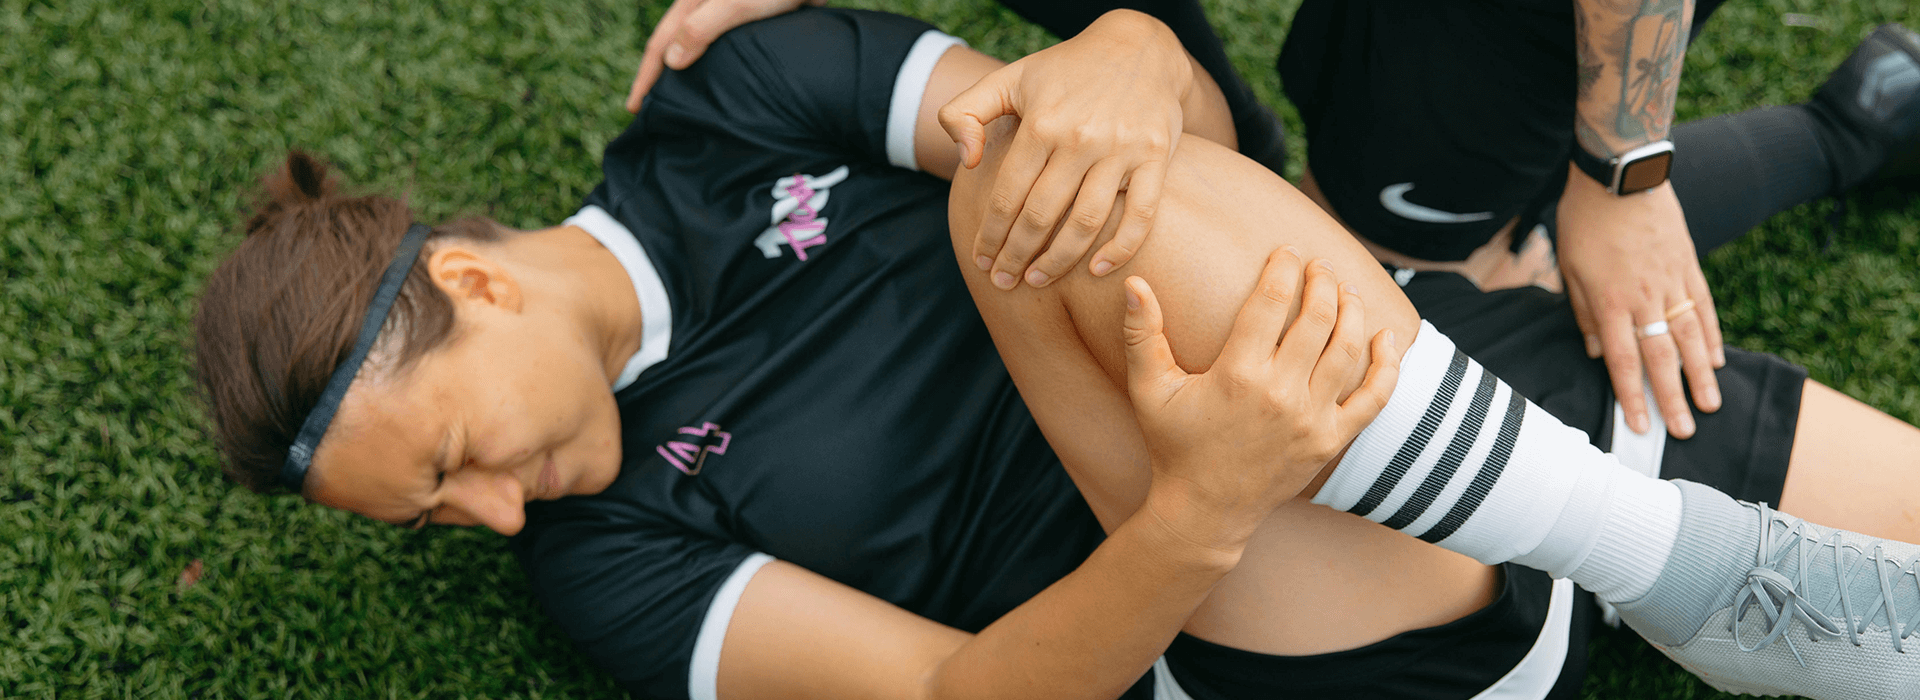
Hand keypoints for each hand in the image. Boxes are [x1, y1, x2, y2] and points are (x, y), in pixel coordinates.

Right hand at [624, 0, 823, 112]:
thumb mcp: (734, 4)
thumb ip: (702, 28)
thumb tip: (671, 61)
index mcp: (691, 3)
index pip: (659, 46)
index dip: (645, 79)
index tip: (634, 109)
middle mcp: (703, 10)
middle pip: (673, 49)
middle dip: (659, 79)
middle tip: (650, 113)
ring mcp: (725, 17)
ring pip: (697, 51)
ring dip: (685, 76)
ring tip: (680, 105)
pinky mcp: (748, 25)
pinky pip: (721, 54)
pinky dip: (711, 72)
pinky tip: (718, 89)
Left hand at [939, 9, 1190, 289]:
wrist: (1139, 47)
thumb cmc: (1065, 70)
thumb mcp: (1008, 77)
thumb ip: (965, 112)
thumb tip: (966, 161)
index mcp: (1042, 123)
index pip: (1008, 195)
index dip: (991, 235)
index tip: (982, 261)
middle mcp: (1081, 138)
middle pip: (1041, 216)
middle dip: (1017, 256)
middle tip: (1005, 282)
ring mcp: (1122, 150)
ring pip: (1086, 223)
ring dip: (1058, 261)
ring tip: (1038, 280)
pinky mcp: (1156, 157)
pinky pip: (1141, 215)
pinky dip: (1121, 248)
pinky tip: (1097, 269)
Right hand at [1123, 249, 1399, 545]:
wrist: (1205, 510)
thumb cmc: (1173, 445)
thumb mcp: (1149, 390)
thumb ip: (1140, 334)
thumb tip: (1133, 281)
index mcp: (1238, 374)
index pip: (1271, 302)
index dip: (1283, 269)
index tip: (1286, 251)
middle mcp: (1280, 394)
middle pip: (1317, 318)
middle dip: (1321, 281)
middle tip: (1318, 265)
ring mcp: (1311, 419)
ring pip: (1347, 349)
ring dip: (1352, 310)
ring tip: (1345, 290)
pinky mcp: (1330, 441)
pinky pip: (1374, 398)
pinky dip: (1387, 365)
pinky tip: (1388, 337)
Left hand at [1557, 171, 1723, 438]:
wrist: (1621, 174)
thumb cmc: (1583, 220)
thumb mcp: (1568, 267)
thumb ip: (1580, 312)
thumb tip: (1591, 352)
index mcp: (1608, 302)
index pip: (1622, 360)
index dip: (1631, 396)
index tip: (1639, 426)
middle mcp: (1644, 298)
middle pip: (1661, 358)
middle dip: (1672, 398)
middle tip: (1684, 432)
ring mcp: (1672, 282)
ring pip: (1689, 338)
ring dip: (1700, 376)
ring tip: (1711, 406)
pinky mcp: (1689, 265)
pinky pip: (1703, 307)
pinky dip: (1711, 336)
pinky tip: (1716, 360)